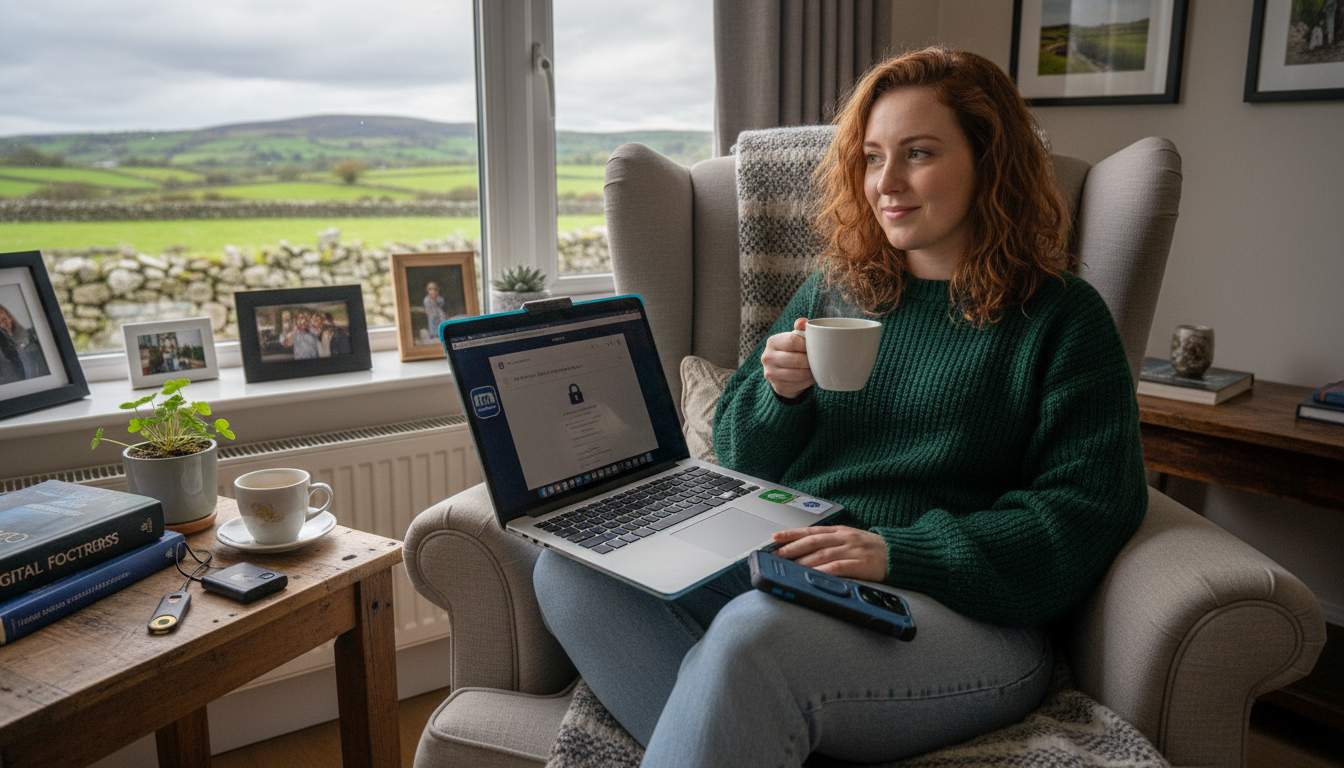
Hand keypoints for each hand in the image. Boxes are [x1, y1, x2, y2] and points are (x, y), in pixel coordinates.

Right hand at [762, 318, 814, 398]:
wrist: (780, 371)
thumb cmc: (791, 351)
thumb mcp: (794, 338)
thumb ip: (800, 328)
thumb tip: (803, 321)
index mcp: (772, 342)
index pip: (792, 341)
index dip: (807, 345)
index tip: (817, 346)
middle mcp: (767, 357)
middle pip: (796, 359)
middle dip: (811, 360)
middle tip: (820, 359)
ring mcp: (771, 374)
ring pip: (798, 374)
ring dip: (811, 372)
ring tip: (817, 368)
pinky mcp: (778, 387)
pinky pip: (798, 385)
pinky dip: (808, 381)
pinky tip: (812, 376)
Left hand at [771, 525, 887, 580]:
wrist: (899, 554)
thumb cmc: (873, 549)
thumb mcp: (851, 539)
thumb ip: (832, 542)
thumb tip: (806, 548)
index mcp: (841, 531)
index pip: (811, 530)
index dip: (792, 534)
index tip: (775, 538)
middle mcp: (844, 538)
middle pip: (813, 541)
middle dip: (793, 547)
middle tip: (777, 555)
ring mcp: (853, 550)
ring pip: (823, 554)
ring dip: (804, 560)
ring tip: (789, 566)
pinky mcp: (861, 564)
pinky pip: (839, 567)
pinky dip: (824, 570)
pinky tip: (813, 574)